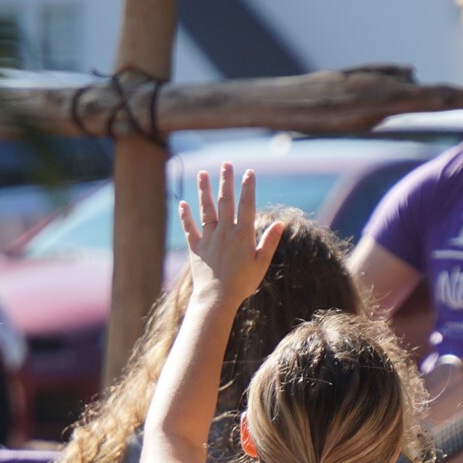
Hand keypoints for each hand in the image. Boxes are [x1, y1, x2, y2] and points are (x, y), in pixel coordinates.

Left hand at [178, 162, 283, 309]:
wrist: (217, 298)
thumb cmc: (242, 283)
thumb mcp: (261, 263)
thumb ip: (269, 242)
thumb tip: (280, 223)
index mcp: (243, 234)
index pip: (246, 205)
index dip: (248, 188)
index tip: (249, 172)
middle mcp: (225, 232)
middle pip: (225, 201)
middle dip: (226, 180)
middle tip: (226, 163)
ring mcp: (209, 238)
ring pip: (206, 209)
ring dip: (204, 190)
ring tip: (202, 174)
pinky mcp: (196, 248)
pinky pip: (190, 228)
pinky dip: (185, 216)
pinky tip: (183, 203)